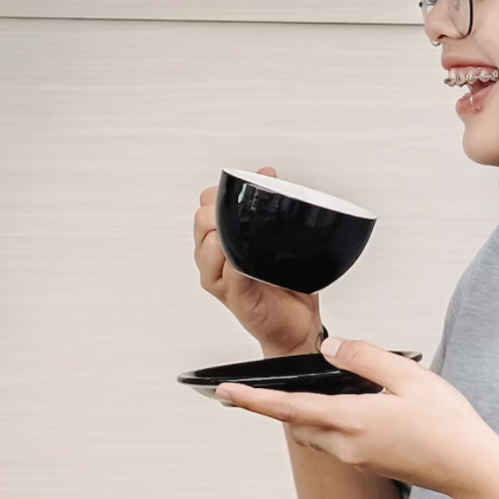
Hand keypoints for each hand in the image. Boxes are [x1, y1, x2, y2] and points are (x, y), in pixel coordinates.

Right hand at [193, 167, 323, 356]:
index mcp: (218, 241)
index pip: (205, 204)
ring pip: (210, 245)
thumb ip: (266, 208)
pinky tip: (251, 259)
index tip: (246, 189)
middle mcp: (212, 259)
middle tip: (248, 210)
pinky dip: (239, 262)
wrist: (296, 324)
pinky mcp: (233, 297)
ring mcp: (220, 279)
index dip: (222, 193)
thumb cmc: (284, 284)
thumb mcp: (274, 238)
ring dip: (230, 234)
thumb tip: (266, 175)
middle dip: (224, 210)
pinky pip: (230, 273)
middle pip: (202, 220)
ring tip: (251, 234)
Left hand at [216, 336, 498, 498]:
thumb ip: (364, 358)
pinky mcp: (371, 464)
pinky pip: (337, 440)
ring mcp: (358, 459)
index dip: (253, 401)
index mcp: (351, 422)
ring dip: (304, 413)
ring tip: (305, 390)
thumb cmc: (449, 426)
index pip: (289, 409)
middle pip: (297, 422)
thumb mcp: (409, 377)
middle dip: (276, 405)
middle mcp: (347, 446)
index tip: (225, 393)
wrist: (474, 471)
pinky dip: (330, 421)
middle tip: (254, 387)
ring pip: (316, 432)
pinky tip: (350, 404)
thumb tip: (330, 350)